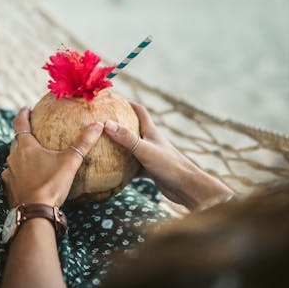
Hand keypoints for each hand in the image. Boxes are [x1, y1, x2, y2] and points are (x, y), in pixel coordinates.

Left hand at [2, 107, 103, 207]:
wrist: (35, 212)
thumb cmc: (51, 184)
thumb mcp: (70, 162)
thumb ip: (83, 143)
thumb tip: (98, 125)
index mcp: (26, 146)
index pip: (20, 123)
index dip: (23, 113)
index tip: (26, 107)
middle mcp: (13, 157)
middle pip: (16, 141)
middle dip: (23, 135)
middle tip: (32, 131)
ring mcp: (9, 173)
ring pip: (13, 158)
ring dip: (20, 155)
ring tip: (31, 156)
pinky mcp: (8, 187)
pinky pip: (12, 175)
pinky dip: (19, 172)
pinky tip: (27, 177)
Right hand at [104, 102, 232, 209]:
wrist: (186, 187)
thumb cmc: (169, 165)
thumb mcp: (145, 149)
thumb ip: (126, 137)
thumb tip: (106, 123)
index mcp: (151, 131)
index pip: (139, 111)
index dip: (127, 103)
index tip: (112, 100)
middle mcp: (150, 141)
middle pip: (133, 128)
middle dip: (118, 124)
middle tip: (101, 123)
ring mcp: (150, 155)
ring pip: (131, 148)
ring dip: (119, 147)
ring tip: (101, 146)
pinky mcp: (150, 169)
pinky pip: (132, 166)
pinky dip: (122, 167)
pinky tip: (110, 171)